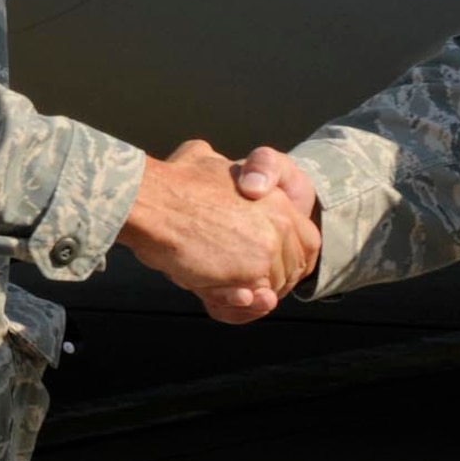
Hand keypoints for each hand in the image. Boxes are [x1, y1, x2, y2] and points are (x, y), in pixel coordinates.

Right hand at [116, 140, 320, 323]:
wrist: (152, 201)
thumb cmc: (172, 181)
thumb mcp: (204, 157)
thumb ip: (219, 166)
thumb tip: (214, 163)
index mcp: (277, 198)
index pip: (307, 242)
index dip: (291, 259)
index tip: (271, 269)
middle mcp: (279, 222)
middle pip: (293, 269)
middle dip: (272, 281)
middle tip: (245, 285)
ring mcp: (267, 248)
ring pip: (271, 288)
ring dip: (249, 292)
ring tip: (223, 285)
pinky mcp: (250, 272)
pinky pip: (249, 301)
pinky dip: (232, 303)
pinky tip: (212, 288)